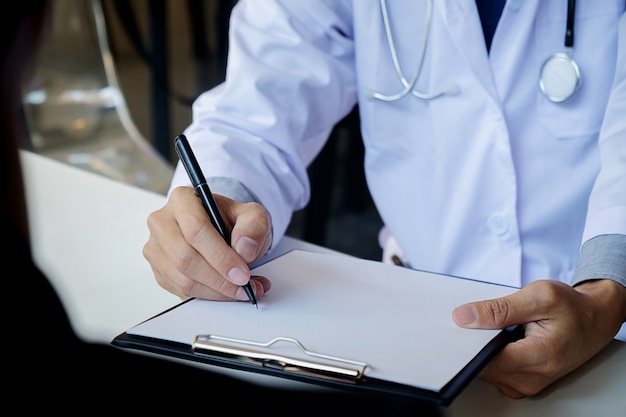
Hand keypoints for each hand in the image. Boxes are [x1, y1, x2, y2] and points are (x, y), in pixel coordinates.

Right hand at [143, 186, 272, 300]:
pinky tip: (228, 291)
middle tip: (245, 286)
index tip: (243, 274)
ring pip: (183, 279)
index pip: (196, 230)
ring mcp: (157, 248)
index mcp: (183, 199)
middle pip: (185, 258)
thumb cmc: (235, 222)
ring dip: (216, 291)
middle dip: (219, 279)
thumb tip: (244, 248)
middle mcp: (162, 221)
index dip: (220, 257)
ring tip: (243, 290)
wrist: (226, 232)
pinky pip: (181, 291)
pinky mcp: (159, 270)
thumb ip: (254, 227)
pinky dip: (209, 296)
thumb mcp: (254, 216)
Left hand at [452, 279, 625, 397]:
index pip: (487, 361)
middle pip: (484, 367)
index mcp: (539, 357)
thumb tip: (465, 317)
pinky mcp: (524, 381)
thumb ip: (500, 308)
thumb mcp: (538, 296)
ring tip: (490, 326)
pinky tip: (495, 337)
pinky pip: (495, 371)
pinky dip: (490, 354)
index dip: (467, 345)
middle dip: (472, 344)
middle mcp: (533, 377)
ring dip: (481, 349)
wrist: (593, 319)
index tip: (457, 329)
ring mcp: (528, 382)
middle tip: (471, 321)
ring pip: (487, 370)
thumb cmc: (572, 307)